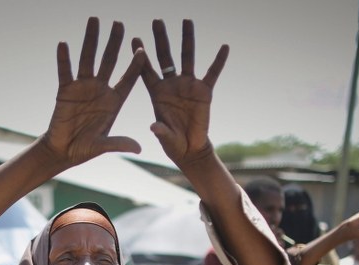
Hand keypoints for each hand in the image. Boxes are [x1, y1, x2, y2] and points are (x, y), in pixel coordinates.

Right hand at [42, 17, 144, 165]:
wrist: (63, 151)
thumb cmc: (85, 149)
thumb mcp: (103, 146)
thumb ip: (119, 143)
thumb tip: (138, 149)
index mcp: (114, 102)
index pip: (128, 80)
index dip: (135, 66)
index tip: (142, 49)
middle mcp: (100, 90)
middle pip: (109, 62)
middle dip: (114, 42)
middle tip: (119, 23)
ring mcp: (83, 88)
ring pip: (88, 60)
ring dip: (91, 40)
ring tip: (94, 20)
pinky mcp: (65, 90)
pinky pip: (65, 72)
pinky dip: (64, 59)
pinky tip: (64, 44)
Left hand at [131, 19, 228, 167]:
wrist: (190, 149)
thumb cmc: (172, 143)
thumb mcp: (165, 138)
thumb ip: (161, 131)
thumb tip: (154, 127)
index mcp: (157, 94)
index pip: (146, 71)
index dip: (140, 57)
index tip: (134, 39)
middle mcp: (171, 85)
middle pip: (165, 57)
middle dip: (161, 39)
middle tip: (157, 21)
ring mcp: (188, 86)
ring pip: (187, 57)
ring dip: (187, 39)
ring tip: (186, 21)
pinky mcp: (204, 91)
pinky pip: (212, 73)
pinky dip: (218, 61)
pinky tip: (224, 47)